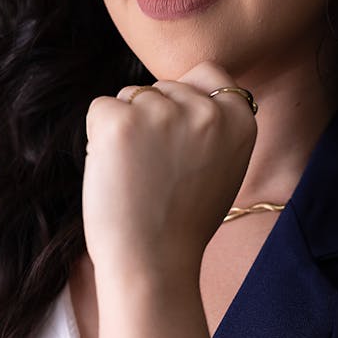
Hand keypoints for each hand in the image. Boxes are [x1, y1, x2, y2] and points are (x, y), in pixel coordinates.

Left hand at [82, 61, 256, 281]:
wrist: (153, 263)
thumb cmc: (182, 222)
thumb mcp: (222, 168)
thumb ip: (213, 127)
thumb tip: (185, 90)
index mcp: (240, 120)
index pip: (208, 73)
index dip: (186, 97)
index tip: (178, 133)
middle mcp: (206, 111)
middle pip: (162, 87)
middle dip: (150, 117)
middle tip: (155, 170)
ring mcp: (163, 113)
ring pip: (130, 97)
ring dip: (124, 129)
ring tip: (137, 176)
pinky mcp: (120, 122)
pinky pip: (100, 109)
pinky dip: (97, 138)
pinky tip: (113, 172)